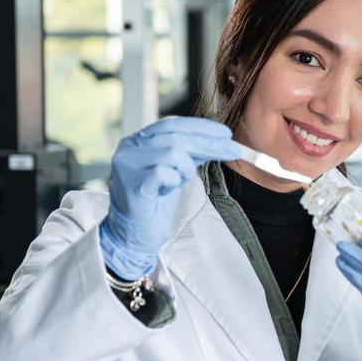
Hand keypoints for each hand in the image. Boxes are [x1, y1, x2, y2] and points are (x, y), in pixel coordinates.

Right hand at [99, 116, 239, 279]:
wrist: (133, 235)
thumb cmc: (152, 204)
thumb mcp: (174, 171)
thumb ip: (188, 154)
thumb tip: (217, 140)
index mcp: (137, 141)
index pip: (172, 125)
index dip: (201, 127)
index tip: (225, 133)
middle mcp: (129, 148)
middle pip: (176, 136)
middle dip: (209, 143)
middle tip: (234, 150)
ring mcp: (127, 164)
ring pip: (172, 152)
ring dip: (185, 169)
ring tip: (179, 182)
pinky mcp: (132, 183)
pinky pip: (164, 172)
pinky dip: (173, 181)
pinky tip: (165, 191)